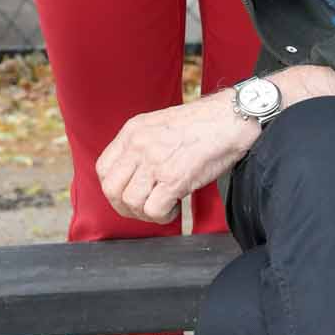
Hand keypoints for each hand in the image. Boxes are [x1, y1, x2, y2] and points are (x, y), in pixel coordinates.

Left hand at [97, 90, 259, 223]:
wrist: (231, 118)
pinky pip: (154, 210)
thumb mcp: (160, 126)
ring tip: (164, 206)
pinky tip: (175, 207)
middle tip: (144, 208)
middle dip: (125, 207)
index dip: (113, 188)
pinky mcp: (174, 178)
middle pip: (111, 189)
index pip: (103, 168)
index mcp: (133, 131)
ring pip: (131, 202)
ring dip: (146, 213)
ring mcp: (155, 162)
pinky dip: (163, 216)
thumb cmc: (203, 124)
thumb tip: (134, 176)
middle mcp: (139, 145)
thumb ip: (142, 146)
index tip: (129, 194)